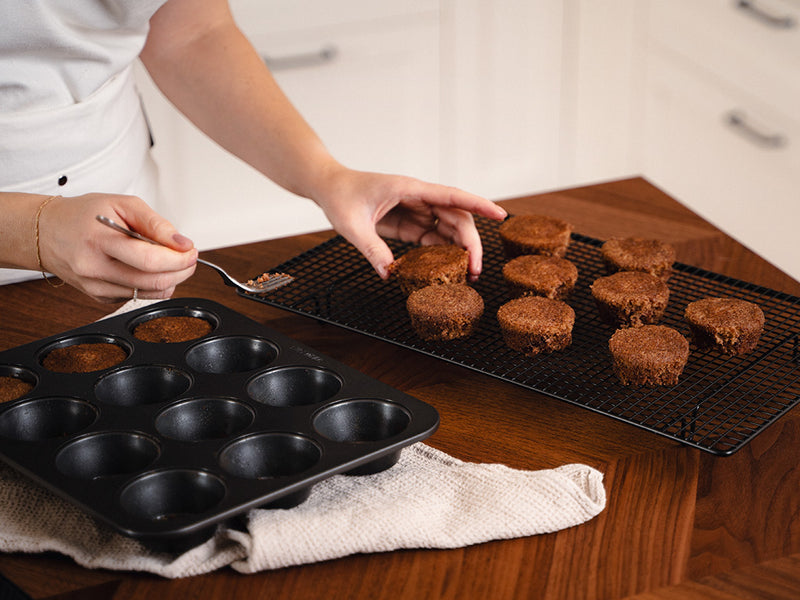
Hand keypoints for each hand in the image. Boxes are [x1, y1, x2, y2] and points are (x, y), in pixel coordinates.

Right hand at [38, 194, 197, 302]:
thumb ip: (155, 224)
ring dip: (172, 279)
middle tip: (189, 257)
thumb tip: (182, 244)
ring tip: (172, 261)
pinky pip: (138, 296)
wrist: (47, 233)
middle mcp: (95, 268)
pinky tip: (150, 269)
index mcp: (99, 241)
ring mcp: (97, 287)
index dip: (179, 259)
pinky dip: (154, 285)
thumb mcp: (121, 204)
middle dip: (182, 270)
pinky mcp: (100, 298)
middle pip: (153, 281)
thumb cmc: (82, 215)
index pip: (149, 260)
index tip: (191, 251)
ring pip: (150, 293)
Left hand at [313, 168, 506, 279]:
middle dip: (470, 243)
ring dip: (459, 251)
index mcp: (409, 189)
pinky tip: (446, 270)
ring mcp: (415, 211)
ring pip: (448, 229)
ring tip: (466, 275)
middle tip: (474, 271)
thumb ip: (372, 249)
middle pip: (456, 217)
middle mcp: (418, 198)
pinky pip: (432, 238)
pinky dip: (441, 253)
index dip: (479, 204)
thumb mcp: (352, 225)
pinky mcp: (409, 223)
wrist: (328, 187)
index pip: (452, 196)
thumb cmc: (340, 196)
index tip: (501, 215)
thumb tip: (390, 274)